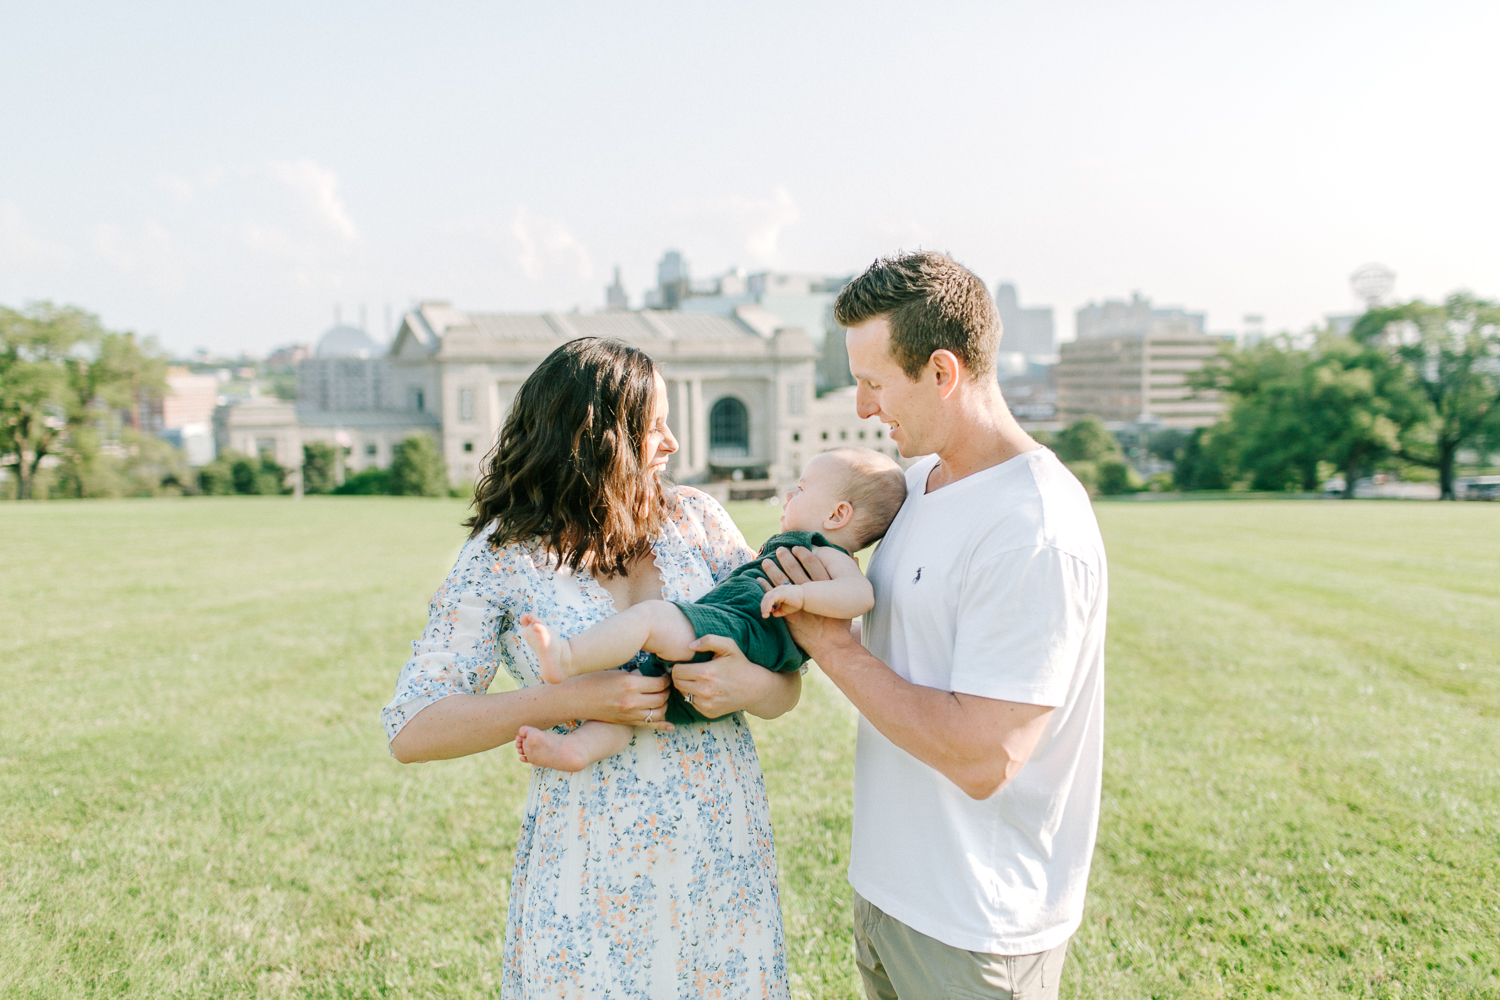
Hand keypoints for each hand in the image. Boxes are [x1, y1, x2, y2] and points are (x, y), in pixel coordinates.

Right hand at [567, 669, 673, 729]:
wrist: (576, 698)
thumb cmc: (594, 679)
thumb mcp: (617, 672)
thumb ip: (636, 675)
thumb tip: (654, 674)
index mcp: (630, 684)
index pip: (660, 683)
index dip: (667, 678)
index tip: (666, 674)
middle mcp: (632, 701)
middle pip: (662, 698)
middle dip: (667, 691)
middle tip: (666, 685)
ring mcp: (630, 714)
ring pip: (659, 713)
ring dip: (664, 705)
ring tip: (662, 697)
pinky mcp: (626, 722)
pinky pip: (649, 726)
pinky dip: (662, 725)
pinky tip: (670, 725)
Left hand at [671, 633, 798, 719]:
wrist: (755, 688)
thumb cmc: (740, 665)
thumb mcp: (729, 646)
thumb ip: (709, 640)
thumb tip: (690, 646)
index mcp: (705, 673)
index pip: (676, 671)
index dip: (678, 666)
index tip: (686, 664)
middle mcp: (704, 691)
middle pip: (677, 684)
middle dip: (680, 677)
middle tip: (689, 671)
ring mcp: (706, 704)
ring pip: (683, 694)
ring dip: (687, 687)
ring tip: (698, 680)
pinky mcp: (709, 712)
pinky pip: (692, 704)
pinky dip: (695, 697)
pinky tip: (706, 690)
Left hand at [758, 546, 856, 660]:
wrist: (830, 645)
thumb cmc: (840, 624)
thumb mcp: (849, 600)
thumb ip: (851, 578)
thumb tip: (857, 559)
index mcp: (826, 587)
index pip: (813, 564)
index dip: (804, 554)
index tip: (797, 547)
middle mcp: (811, 593)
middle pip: (795, 570)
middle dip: (785, 558)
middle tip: (779, 549)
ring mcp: (798, 604)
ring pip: (782, 581)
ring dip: (772, 570)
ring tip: (765, 561)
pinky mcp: (788, 614)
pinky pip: (773, 598)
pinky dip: (764, 587)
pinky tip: (758, 579)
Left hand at [760, 583, 804, 618]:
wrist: (806, 598)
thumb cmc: (797, 602)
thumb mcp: (785, 609)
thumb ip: (778, 611)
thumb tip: (772, 614)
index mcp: (777, 593)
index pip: (767, 598)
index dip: (764, 606)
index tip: (766, 614)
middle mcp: (777, 590)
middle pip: (766, 597)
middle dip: (763, 607)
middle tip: (764, 616)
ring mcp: (779, 590)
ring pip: (767, 597)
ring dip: (764, 607)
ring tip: (765, 615)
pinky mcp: (781, 592)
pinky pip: (772, 598)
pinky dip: (768, 604)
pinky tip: (768, 611)